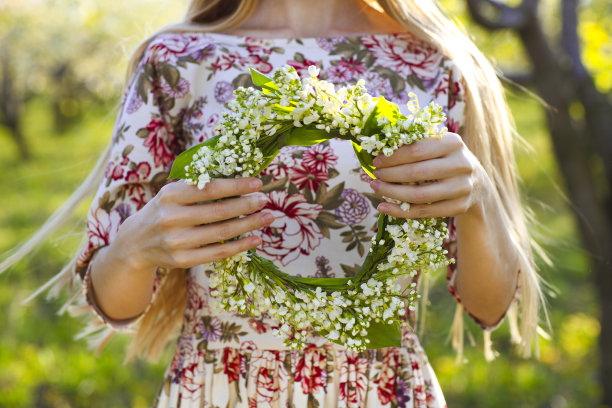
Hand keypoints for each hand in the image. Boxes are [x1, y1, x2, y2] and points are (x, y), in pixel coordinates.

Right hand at [112, 177, 272, 270]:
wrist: (135, 242)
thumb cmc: (164, 210)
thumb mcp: (173, 193)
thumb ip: (199, 186)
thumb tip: (241, 180)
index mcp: (170, 194)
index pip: (209, 188)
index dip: (236, 186)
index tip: (257, 183)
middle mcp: (171, 217)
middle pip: (219, 212)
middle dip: (247, 205)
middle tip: (265, 200)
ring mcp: (176, 241)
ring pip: (222, 233)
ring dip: (250, 225)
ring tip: (268, 217)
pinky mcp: (182, 260)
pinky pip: (218, 253)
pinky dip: (240, 246)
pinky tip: (256, 239)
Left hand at [370, 132, 485, 218]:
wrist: (476, 182)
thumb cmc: (445, 160)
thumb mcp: (437, 146)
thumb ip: (414, 144)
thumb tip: (378, 149)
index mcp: (453, 143)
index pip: (416, 150)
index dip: (392, 157)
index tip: (376, 162)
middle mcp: (461, 164)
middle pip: (416, 173)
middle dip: (389, 175)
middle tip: (374, 176)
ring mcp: (462, 187)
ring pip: (419, 195)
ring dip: (392, 194)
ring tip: (376, 189)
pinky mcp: (459, 206)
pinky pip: (424, 211)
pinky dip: (400, 211)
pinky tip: (384, 207)